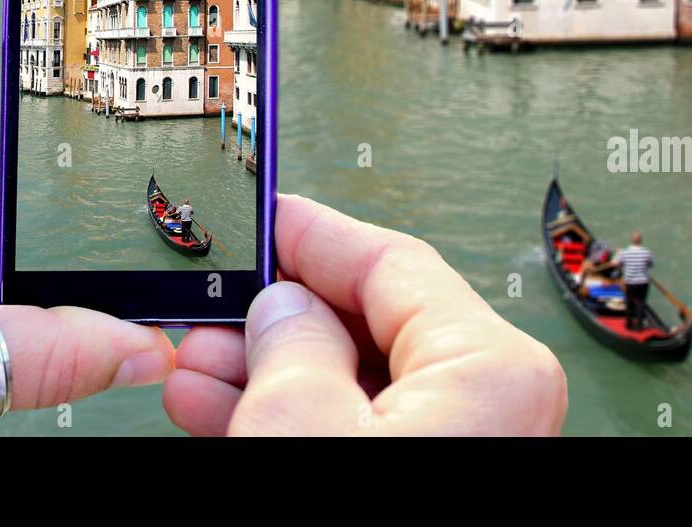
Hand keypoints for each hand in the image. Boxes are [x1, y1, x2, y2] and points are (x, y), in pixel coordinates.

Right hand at [165, 194, 566, 435]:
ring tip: (197, 367)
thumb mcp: (300, 423)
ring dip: (269, 371)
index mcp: (493, 369)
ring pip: (354, 382)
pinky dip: (292, 417)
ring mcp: (464, 444)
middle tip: (212, 307)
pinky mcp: (432, 476)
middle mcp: (492, 405)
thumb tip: (282, 307)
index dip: (313, 233)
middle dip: (276, 315)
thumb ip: (289, 340)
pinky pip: (357, 427)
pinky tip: (224, 411)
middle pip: (368, 322)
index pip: (391, 261)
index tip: (266, 215)